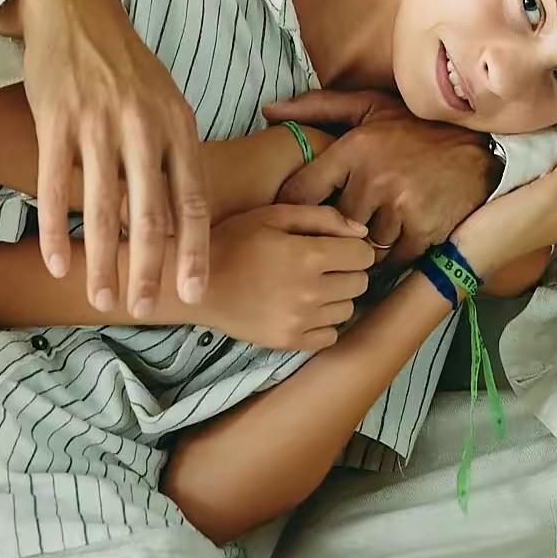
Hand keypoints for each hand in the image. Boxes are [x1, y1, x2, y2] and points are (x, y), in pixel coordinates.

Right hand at [19, 0, 208, 318]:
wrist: (77, 13)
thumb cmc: (127, 69)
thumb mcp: (165, 105)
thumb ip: (172, 160)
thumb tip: (178, 225)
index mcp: (177, 124)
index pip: (192, 198)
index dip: (195, 249)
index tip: (195, 291)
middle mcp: (143, 126)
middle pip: (150, 212)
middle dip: (150, 268)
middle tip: (145, 309)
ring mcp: (98, 123)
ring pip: (102, 206)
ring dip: (102, 260)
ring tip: (103, 298)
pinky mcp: (57, 120)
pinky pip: (57, 185)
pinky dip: (57, 229)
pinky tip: (57, 262)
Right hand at [201, 205, 374, 350]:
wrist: (193, 283)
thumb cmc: (234, 240)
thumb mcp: (275, 215)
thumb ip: (322, 217)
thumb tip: (361, 231)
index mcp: (308, 255)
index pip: (363, 255)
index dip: (355, 247)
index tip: (338, 246)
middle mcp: (310, 292)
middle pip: (360, 283)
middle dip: (348, 270)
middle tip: (325, 264)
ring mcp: (300, 321)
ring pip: (348, 310)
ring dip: (337, 296)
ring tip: (313, 285)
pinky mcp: (288, 342)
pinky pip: (330, 336)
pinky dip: (324, 323)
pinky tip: (305, 309)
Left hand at [265, 89, 500, 264]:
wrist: (478, 149)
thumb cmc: (414, 128)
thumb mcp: (368, 107)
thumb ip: (317, 107)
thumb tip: (268, 111)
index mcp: (354, 148)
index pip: (300, 192)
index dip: (295, 208)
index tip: (300, 214)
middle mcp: (374, 177)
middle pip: (332, 224)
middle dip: (338, 226)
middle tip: (350, 220)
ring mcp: (400, 206)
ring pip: (363, 243)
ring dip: (369, 241)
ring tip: (380, 224)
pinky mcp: (423, 230)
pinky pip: (393, 258)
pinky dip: (395, 252)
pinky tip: (403, 233)